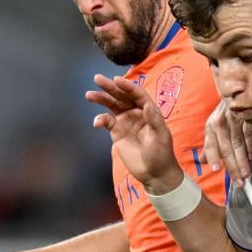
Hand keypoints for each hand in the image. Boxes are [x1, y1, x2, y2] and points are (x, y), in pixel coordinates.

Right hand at [86, 74, 179, 188]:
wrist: (154, 172)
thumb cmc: (161, 153)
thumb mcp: (161, 136)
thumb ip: (154, 120)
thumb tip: (147, 105)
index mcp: (148, 110)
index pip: (137, 94)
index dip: (127, 86)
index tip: (117, 80)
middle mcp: (136, 112)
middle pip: (121, 96)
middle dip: (110, 87)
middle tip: (97, 78)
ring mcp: (125, 121)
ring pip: (112, 105)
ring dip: (101, 99)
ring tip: (89, 95)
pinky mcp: (116, 131)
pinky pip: (106, 121)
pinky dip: (100, 120)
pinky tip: (96, 123)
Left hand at [202, 99, 251, 184]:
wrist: (240, 90)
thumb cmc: (226, 112)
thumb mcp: (215, 126)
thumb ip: (210, 144)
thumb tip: (203, 161)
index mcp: (211, 126)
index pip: (211, 144)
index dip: (213, 156)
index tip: (216, 169)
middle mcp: (221, 122)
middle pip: (226, 147)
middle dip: (232, 167)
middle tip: (238, 182)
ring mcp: (235, 118)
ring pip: (238, 143)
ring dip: (242, 161)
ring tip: (246, 175)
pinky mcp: (248, 116)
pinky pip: (249, 134)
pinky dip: (251, 147)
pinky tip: (251, 158)